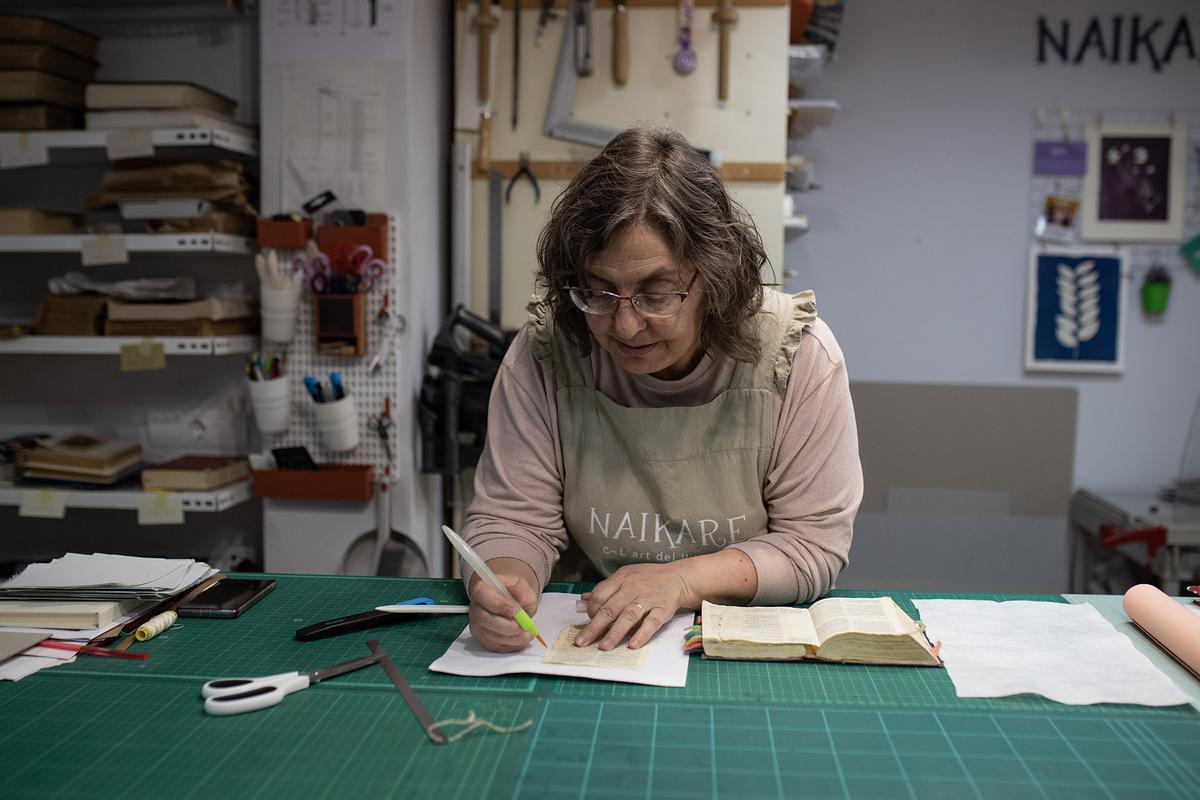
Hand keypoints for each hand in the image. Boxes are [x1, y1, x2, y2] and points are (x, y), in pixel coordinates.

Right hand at [467, 558, 539, 652]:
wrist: (511, 603)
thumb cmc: (514, 593)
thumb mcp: (522, 587)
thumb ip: (522, 592)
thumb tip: (520, 598)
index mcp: (482, 589)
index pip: (482, 594)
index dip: (498, 604)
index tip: (514, 611)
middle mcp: (475, 607)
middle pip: (485, 619)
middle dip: (508, 626)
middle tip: (523, 625)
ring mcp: (477, 624)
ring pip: (490, 636)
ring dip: (512, 638)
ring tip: (526, 633)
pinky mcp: (482, 638)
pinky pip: (495, 646)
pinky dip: (511, 645)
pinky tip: (520, 638)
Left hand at [574, 563, 695, 650]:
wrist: (678, 578)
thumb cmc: (648, 578)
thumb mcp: (626, 576)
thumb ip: (606, 588)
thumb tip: (584, 599)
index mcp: (621, 578)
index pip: (600, 595)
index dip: (591, 610)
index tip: (587, 622)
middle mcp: (633, 588)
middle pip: (610, 608)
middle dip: (594, 627)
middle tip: (582, 642)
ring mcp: (648, 598)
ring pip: (628, 616)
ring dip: (615, 633)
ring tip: (604, 647)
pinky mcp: (663, 609)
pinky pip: (651, 623)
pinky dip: (642, 634)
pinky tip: (632, 645)